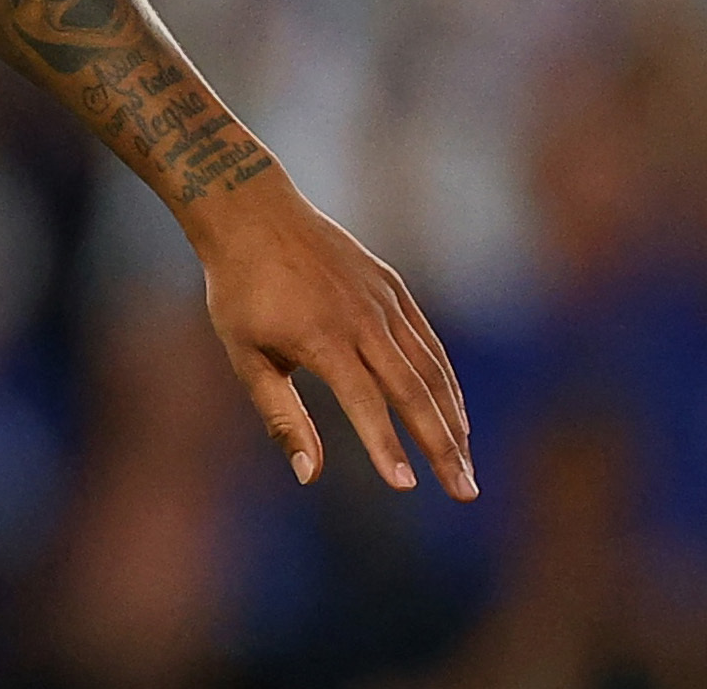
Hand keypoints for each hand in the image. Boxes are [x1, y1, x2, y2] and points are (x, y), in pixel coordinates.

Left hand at [187, 170, 474, 498]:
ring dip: (453, 420)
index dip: (386, 447)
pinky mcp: (392, 287)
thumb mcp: (245, 354)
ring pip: (430, 368)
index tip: (407, 488)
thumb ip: (281, 416)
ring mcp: (383, 300)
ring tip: (466, 465)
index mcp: (322, 338)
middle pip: (413, 391)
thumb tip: (309, 475)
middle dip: (443, 447)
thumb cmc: (240, 289)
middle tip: (466, 494)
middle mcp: (362, 319)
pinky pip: (428, 341)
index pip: (365, 403)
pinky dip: (446, 380)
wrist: (252, 211)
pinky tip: (455, 412)